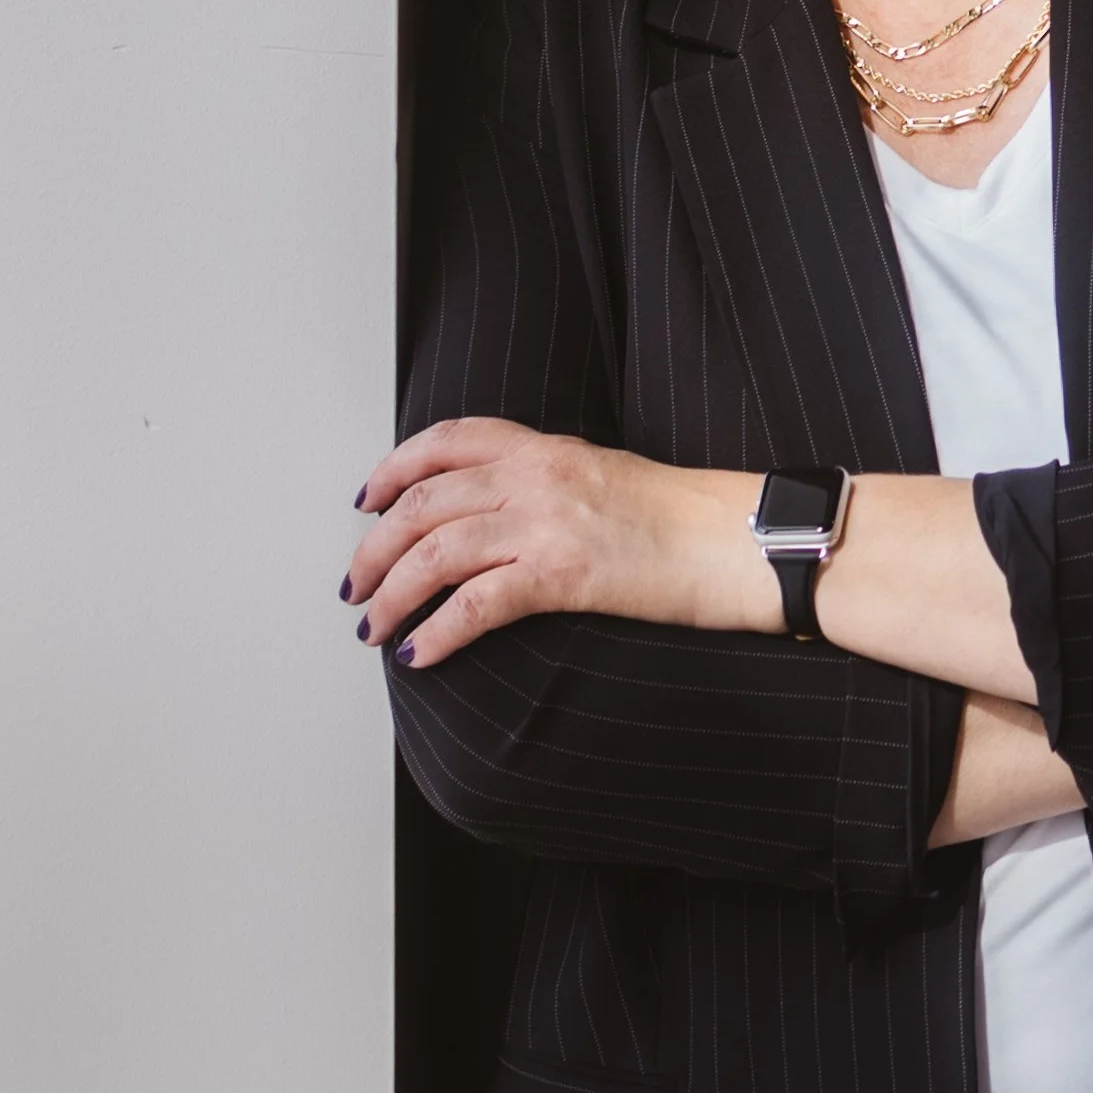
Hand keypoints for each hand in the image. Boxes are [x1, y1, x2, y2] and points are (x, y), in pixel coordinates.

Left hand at [341, 417, 768, 668]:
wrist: (738, 539)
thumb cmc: (685, 516)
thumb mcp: (604, 473)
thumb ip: (547, 481)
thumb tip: (498, 510)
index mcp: (546, 447)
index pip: (447, 441)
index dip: (394, 469)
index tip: (368, 500)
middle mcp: (536, 475)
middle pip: (423, 502)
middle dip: (374, 548)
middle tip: (355, 584)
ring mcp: (546, 522)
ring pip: (435, 552)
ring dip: (391, 594)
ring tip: (372, 626)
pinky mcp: (563, 574)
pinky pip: (476, 603)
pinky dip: (438, 631)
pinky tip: (420, 651)